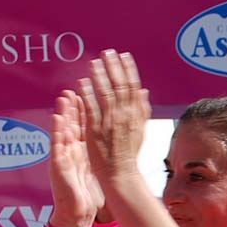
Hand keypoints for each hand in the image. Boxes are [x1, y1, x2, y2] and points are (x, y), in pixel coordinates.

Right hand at [48, 90, 103, 226]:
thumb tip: (108, 138)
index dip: (84, 110)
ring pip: (62, 131)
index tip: (88, 94)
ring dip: (63, 114)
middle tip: (71, 89)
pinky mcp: (58, 164)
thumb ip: (96, 151)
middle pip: (71, 125)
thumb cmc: (86, 191)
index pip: (83, 126)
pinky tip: (56, 119)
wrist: (77, 211)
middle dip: (72, 107)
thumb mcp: (93, 166)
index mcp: (80, 150)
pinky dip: (56, 132)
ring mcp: (63, 156)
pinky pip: (57, 146)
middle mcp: (70, 150)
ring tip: (63, 98)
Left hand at [77, 50, 151, 182]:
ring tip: (94, 62)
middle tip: (108, 52)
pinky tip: (82, 82)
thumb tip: (144, 91)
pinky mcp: (96, 130)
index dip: (129, 70)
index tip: (124, 55)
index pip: (133, 87)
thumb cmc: (128, 154)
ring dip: (100, 76)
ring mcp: (110, 123)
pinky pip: (91, 109)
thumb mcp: (140, 130)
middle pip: (120, 87)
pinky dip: (87, 94)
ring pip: (106, 94)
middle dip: (114, 68)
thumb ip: (142, 109)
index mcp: (136, 116)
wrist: (120, 174)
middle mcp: (125, 117)